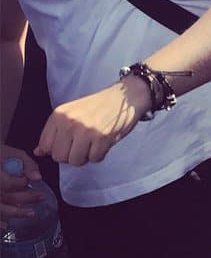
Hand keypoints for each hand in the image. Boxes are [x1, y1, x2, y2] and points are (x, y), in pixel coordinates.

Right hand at [1, 146, 45, 222]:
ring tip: (31, 213)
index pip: (8, 183)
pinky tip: (6, 226)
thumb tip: (37, 178)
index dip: (21, 183)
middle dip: (25, 198)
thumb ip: (27, 164)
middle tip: (41, 197)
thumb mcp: (14, 153)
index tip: (29, 181)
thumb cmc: (1, 154)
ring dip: (14, 212)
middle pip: (5, 197)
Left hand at [35, 78, 150, 165]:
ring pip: (75, 161)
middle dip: (71, 156)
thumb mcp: (71, 113)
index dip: (57, 149)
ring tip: (93, 144)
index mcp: (59, 115)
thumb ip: (54, 132)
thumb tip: (38, 152)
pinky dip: (100, 155)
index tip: (68, 144)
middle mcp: (69, 122)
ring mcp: (85, 130)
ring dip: (86, 157)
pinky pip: (95, 159)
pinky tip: (103, 142)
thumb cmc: (99, 106)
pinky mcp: (102, 137)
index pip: (45, 146)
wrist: (125, 96)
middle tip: (83, 145)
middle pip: (59, 157)